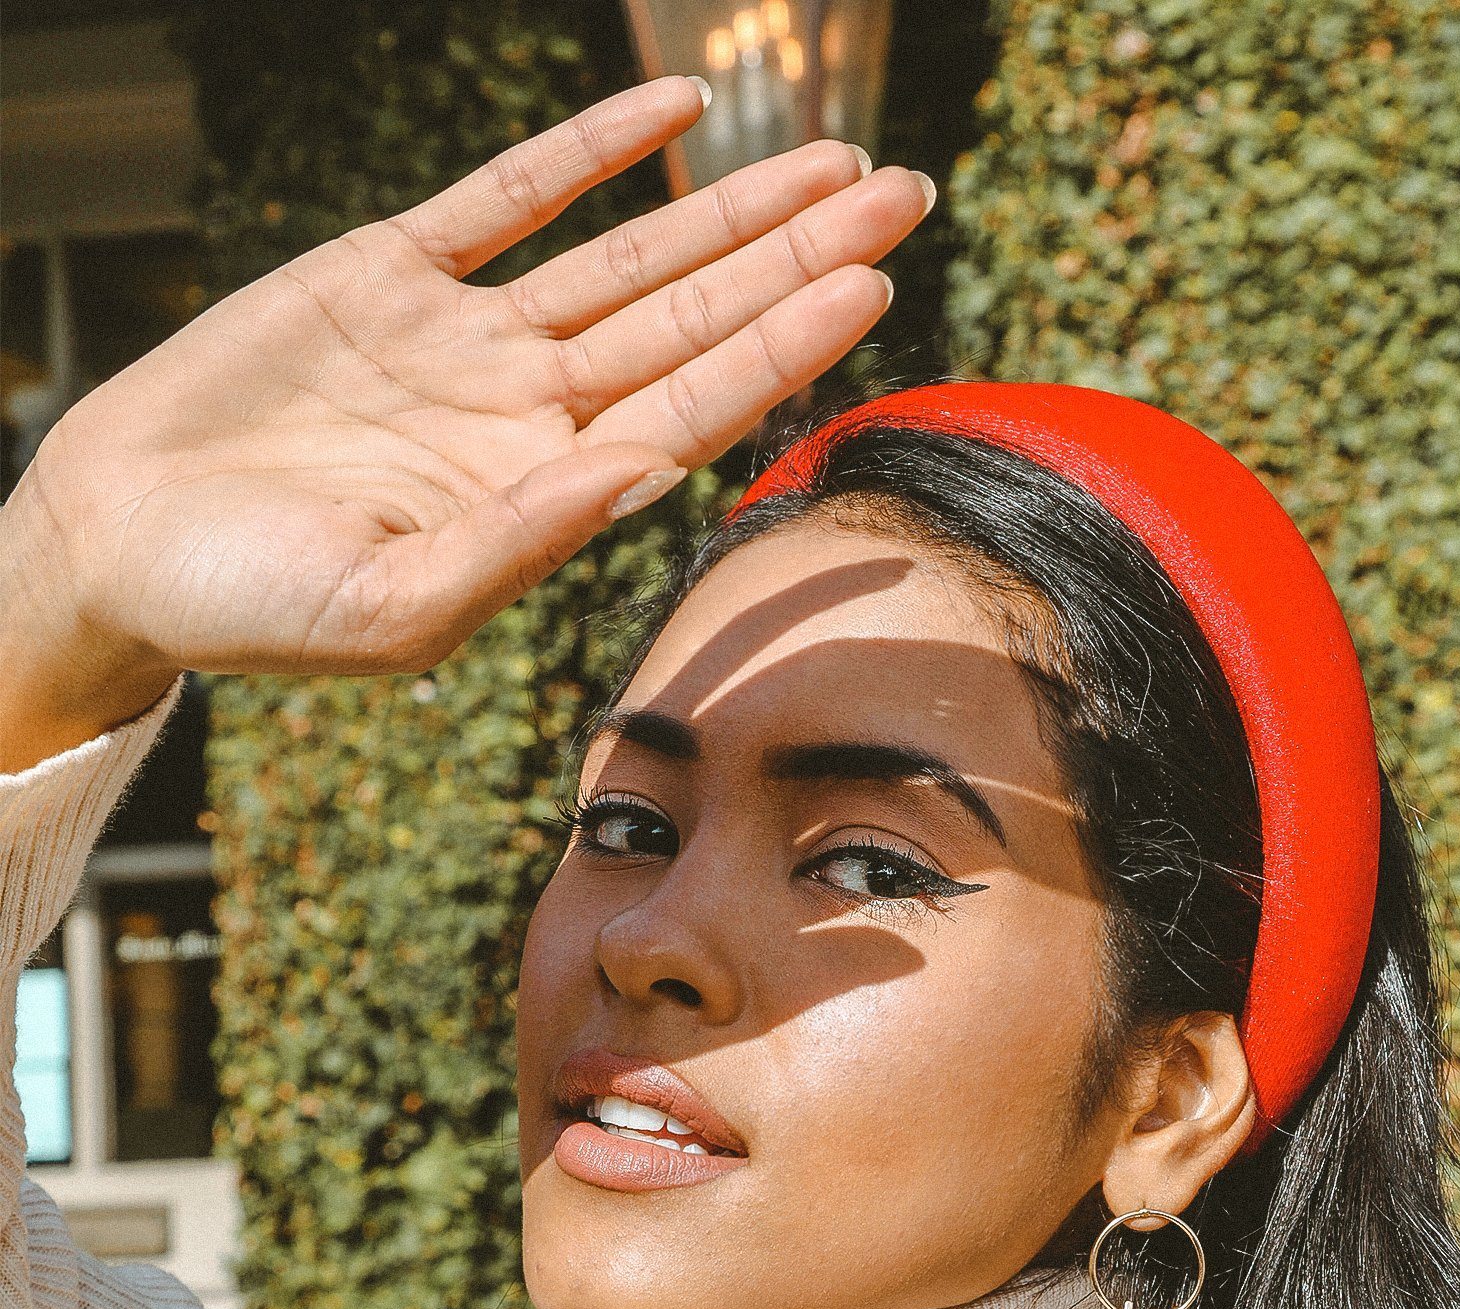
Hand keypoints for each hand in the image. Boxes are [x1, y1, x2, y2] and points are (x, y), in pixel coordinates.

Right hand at [0, 75, 932, 767]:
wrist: (118, 547)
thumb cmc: (246, 607)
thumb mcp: (387, 609)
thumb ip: (520, 546)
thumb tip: (645, 473)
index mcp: (540, 498)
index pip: (695, 409)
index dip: (785, 345)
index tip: (872, 286)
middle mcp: (525, 413)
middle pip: (695, 320)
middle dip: (799, 257)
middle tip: (904, 192)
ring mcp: (465, 340)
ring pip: (630, 256)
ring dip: (730, 206)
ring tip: (834, 158)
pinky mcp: (388, 275)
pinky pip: (509, 198)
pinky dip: (588, 151)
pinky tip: (669, 110)